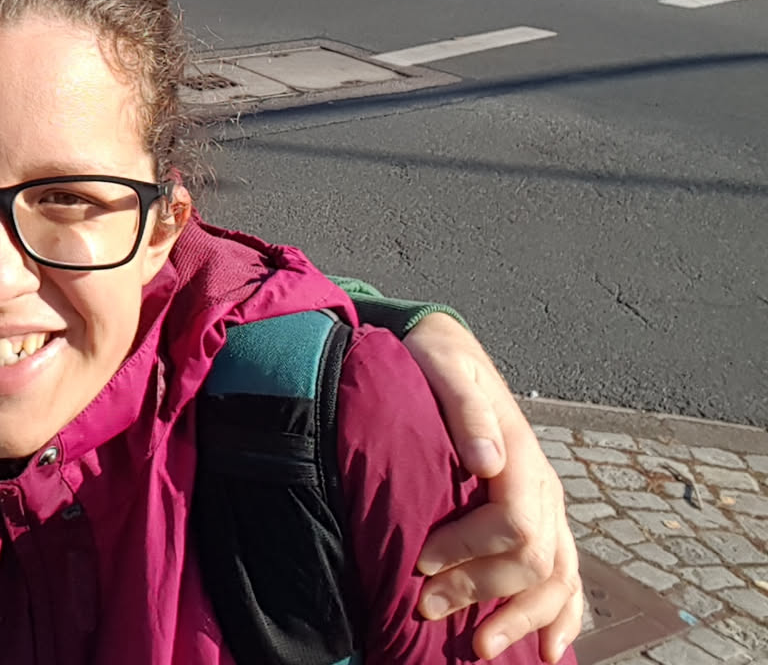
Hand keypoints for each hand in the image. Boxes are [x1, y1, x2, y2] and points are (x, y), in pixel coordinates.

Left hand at [403, 314, 581, 661]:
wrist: (449, 351)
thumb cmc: (438, 361)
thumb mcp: (443, 367)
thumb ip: (465, 408)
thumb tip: (485, 461)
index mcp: (521, 456)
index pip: (514, 523)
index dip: (469, 551)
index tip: (419, 563)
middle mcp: (543, 488)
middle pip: (534, 561)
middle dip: (483, 593)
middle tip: (427, 608)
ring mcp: (548, 507)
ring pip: (558, 578)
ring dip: (524, 620)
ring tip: (484, 649)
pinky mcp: (541, 520)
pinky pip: (566, 576)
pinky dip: (562, 617)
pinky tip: (550, 650)